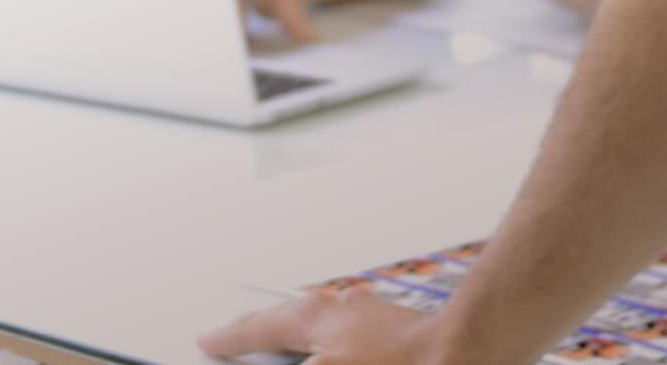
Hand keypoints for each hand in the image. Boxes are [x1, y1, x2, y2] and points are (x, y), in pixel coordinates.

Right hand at [199, 285, 450, 363]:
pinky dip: (323, 339)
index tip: (207, 340)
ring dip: (290, 333)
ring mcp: (361, 313)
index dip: (227, 339)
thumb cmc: (397, 364)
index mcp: (310, 317)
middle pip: (280, 320)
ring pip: (311, 322)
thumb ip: (290, 362)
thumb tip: (268, 355)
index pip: (254, 329)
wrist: (459, 355)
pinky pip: (339, 328)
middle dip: (254, 330)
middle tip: (234, 336)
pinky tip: (332, 350)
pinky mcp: (386, 324)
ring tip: (279, 343)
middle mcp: (332, 308)